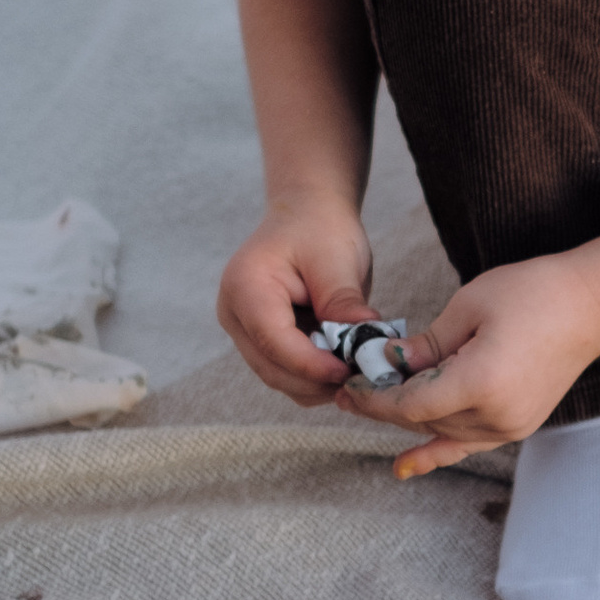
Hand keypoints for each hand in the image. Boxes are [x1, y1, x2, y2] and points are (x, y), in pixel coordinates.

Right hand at [218, 199, 378, 403]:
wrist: (307, 215)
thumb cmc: (319, 229)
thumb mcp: (336, 259)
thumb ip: (344, 303)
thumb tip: (364, 346)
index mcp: (246, 287)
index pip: (273, 340)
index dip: (310, 364)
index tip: (347, 371)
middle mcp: (235, 314)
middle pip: (272, 367)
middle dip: (316, 381)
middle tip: (360, 380)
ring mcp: (245, 331)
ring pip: (279, 376)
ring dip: (317, 384)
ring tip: (357, 374)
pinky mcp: (262, 341)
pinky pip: (286, 371)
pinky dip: (315, 377)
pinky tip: (344, 368)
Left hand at [356, 253, 599, 476]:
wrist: (591, 307)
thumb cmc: (535, 294)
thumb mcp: (469, 306)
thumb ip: (425, 344)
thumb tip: (386, 364)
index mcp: (481, 383)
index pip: (410, 404)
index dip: (374, 399)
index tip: (348, 387)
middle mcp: (496, 415)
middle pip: (422, 420)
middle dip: (383, 406)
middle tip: (350, 390)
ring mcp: (510, 425)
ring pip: (441, 431)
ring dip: (407, 418)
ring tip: (371, 403)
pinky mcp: (518, 425)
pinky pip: (467, 445)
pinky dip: (435, 455)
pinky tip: (404, 468)